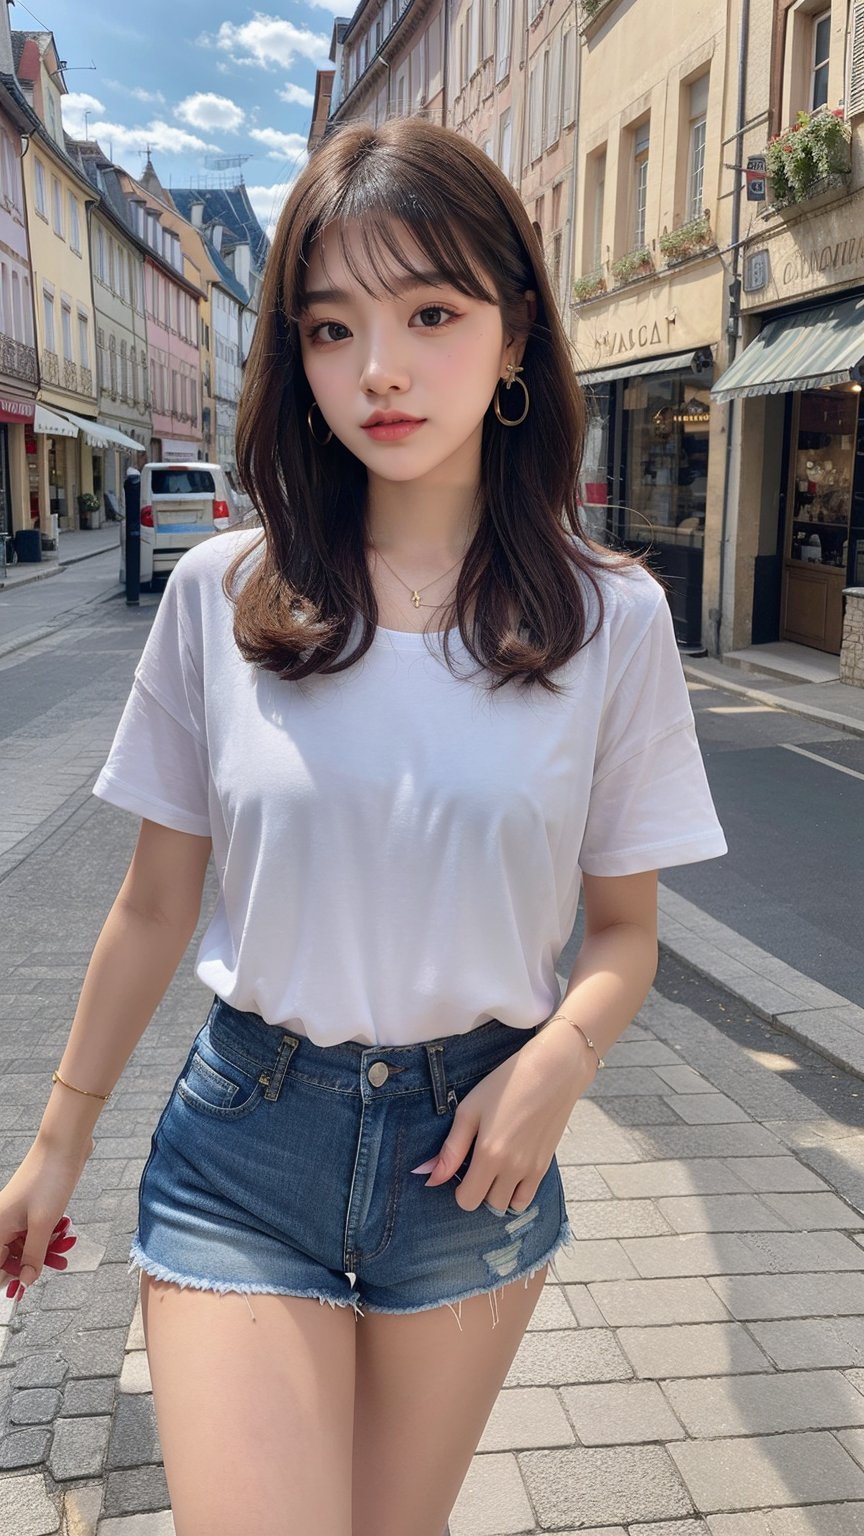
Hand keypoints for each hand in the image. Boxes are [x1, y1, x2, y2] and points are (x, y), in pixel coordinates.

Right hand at [0, 1137, 89, 1301]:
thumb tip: (25, 1282)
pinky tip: (64, 1234)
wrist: (64, 1144)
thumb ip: (33, 1255)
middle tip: (56, 1264)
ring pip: (25, 1244)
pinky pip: (36, 1231)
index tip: (23, 1291)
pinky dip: (49, 1236)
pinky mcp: (32, 1208)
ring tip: (64, 1253)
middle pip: (9, 1256)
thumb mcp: (43, 1223)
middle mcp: (2, 1221)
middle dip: (30, 1264)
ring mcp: (17, 1214)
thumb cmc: (50, 1179)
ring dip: (44, 1251)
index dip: (8, 1279)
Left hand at [417, 1026, 594, 1212]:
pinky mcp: (546, 1165)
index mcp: (490, 1155)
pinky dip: (517, 1192)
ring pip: (510, 1205)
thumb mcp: (470, 1109)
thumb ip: (451, 1148)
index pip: (467, 1200)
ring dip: (499, 1194)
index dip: (459, 1189)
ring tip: (495, 1169)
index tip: (462, 1168)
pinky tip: (512, 1169)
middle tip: (478, 1164)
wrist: (553, 1071)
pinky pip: (528, 1197)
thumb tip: (429, 1177)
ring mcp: (532, 1169)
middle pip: (488, 1205)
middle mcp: (513, 1168)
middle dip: (479, 1191)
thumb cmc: (507, 1084)